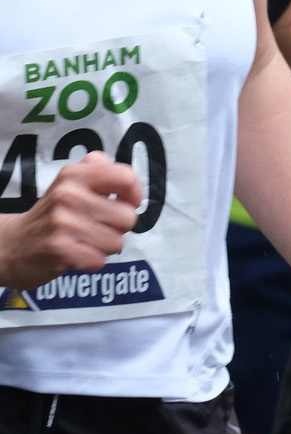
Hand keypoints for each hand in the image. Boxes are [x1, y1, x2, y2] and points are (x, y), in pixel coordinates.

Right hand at [0, 153, 141, 289]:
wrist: (9, 246)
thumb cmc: (52, 215)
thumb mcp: (70, 184)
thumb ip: (98, 171)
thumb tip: (127, 176)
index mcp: (75, 174)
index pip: (126, 177)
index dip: (134, 195)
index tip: (125, 204)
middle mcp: (69, 195)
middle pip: (128, 217)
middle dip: (116, 228)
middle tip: (94, 228)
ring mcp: (63, 222)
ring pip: (117, 242)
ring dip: (104, 247)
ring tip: (82, 241)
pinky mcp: (58, 249)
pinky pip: (99, 260)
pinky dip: (92, 262)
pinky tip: (75, 255)